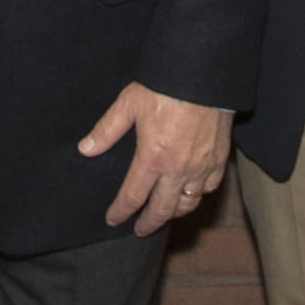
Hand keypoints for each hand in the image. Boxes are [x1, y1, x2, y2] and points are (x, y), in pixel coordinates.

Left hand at [80, 84, 234, 237]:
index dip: (121, 211)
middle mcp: (178, 168)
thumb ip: (107, 130)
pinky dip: (199, 195)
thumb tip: (85, 149)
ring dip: (174, 212)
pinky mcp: (220, 158)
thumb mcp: (129, 103)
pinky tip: (193, 192)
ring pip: (188, 203)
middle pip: (163, 209)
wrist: (203, 73)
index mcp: (152, 157)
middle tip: (140, 230)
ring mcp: (202, 166)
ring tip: (165, 214)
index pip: (133, 196)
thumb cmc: (165, 86)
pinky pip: (210, 187)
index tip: (113, 219)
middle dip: (149, 223)